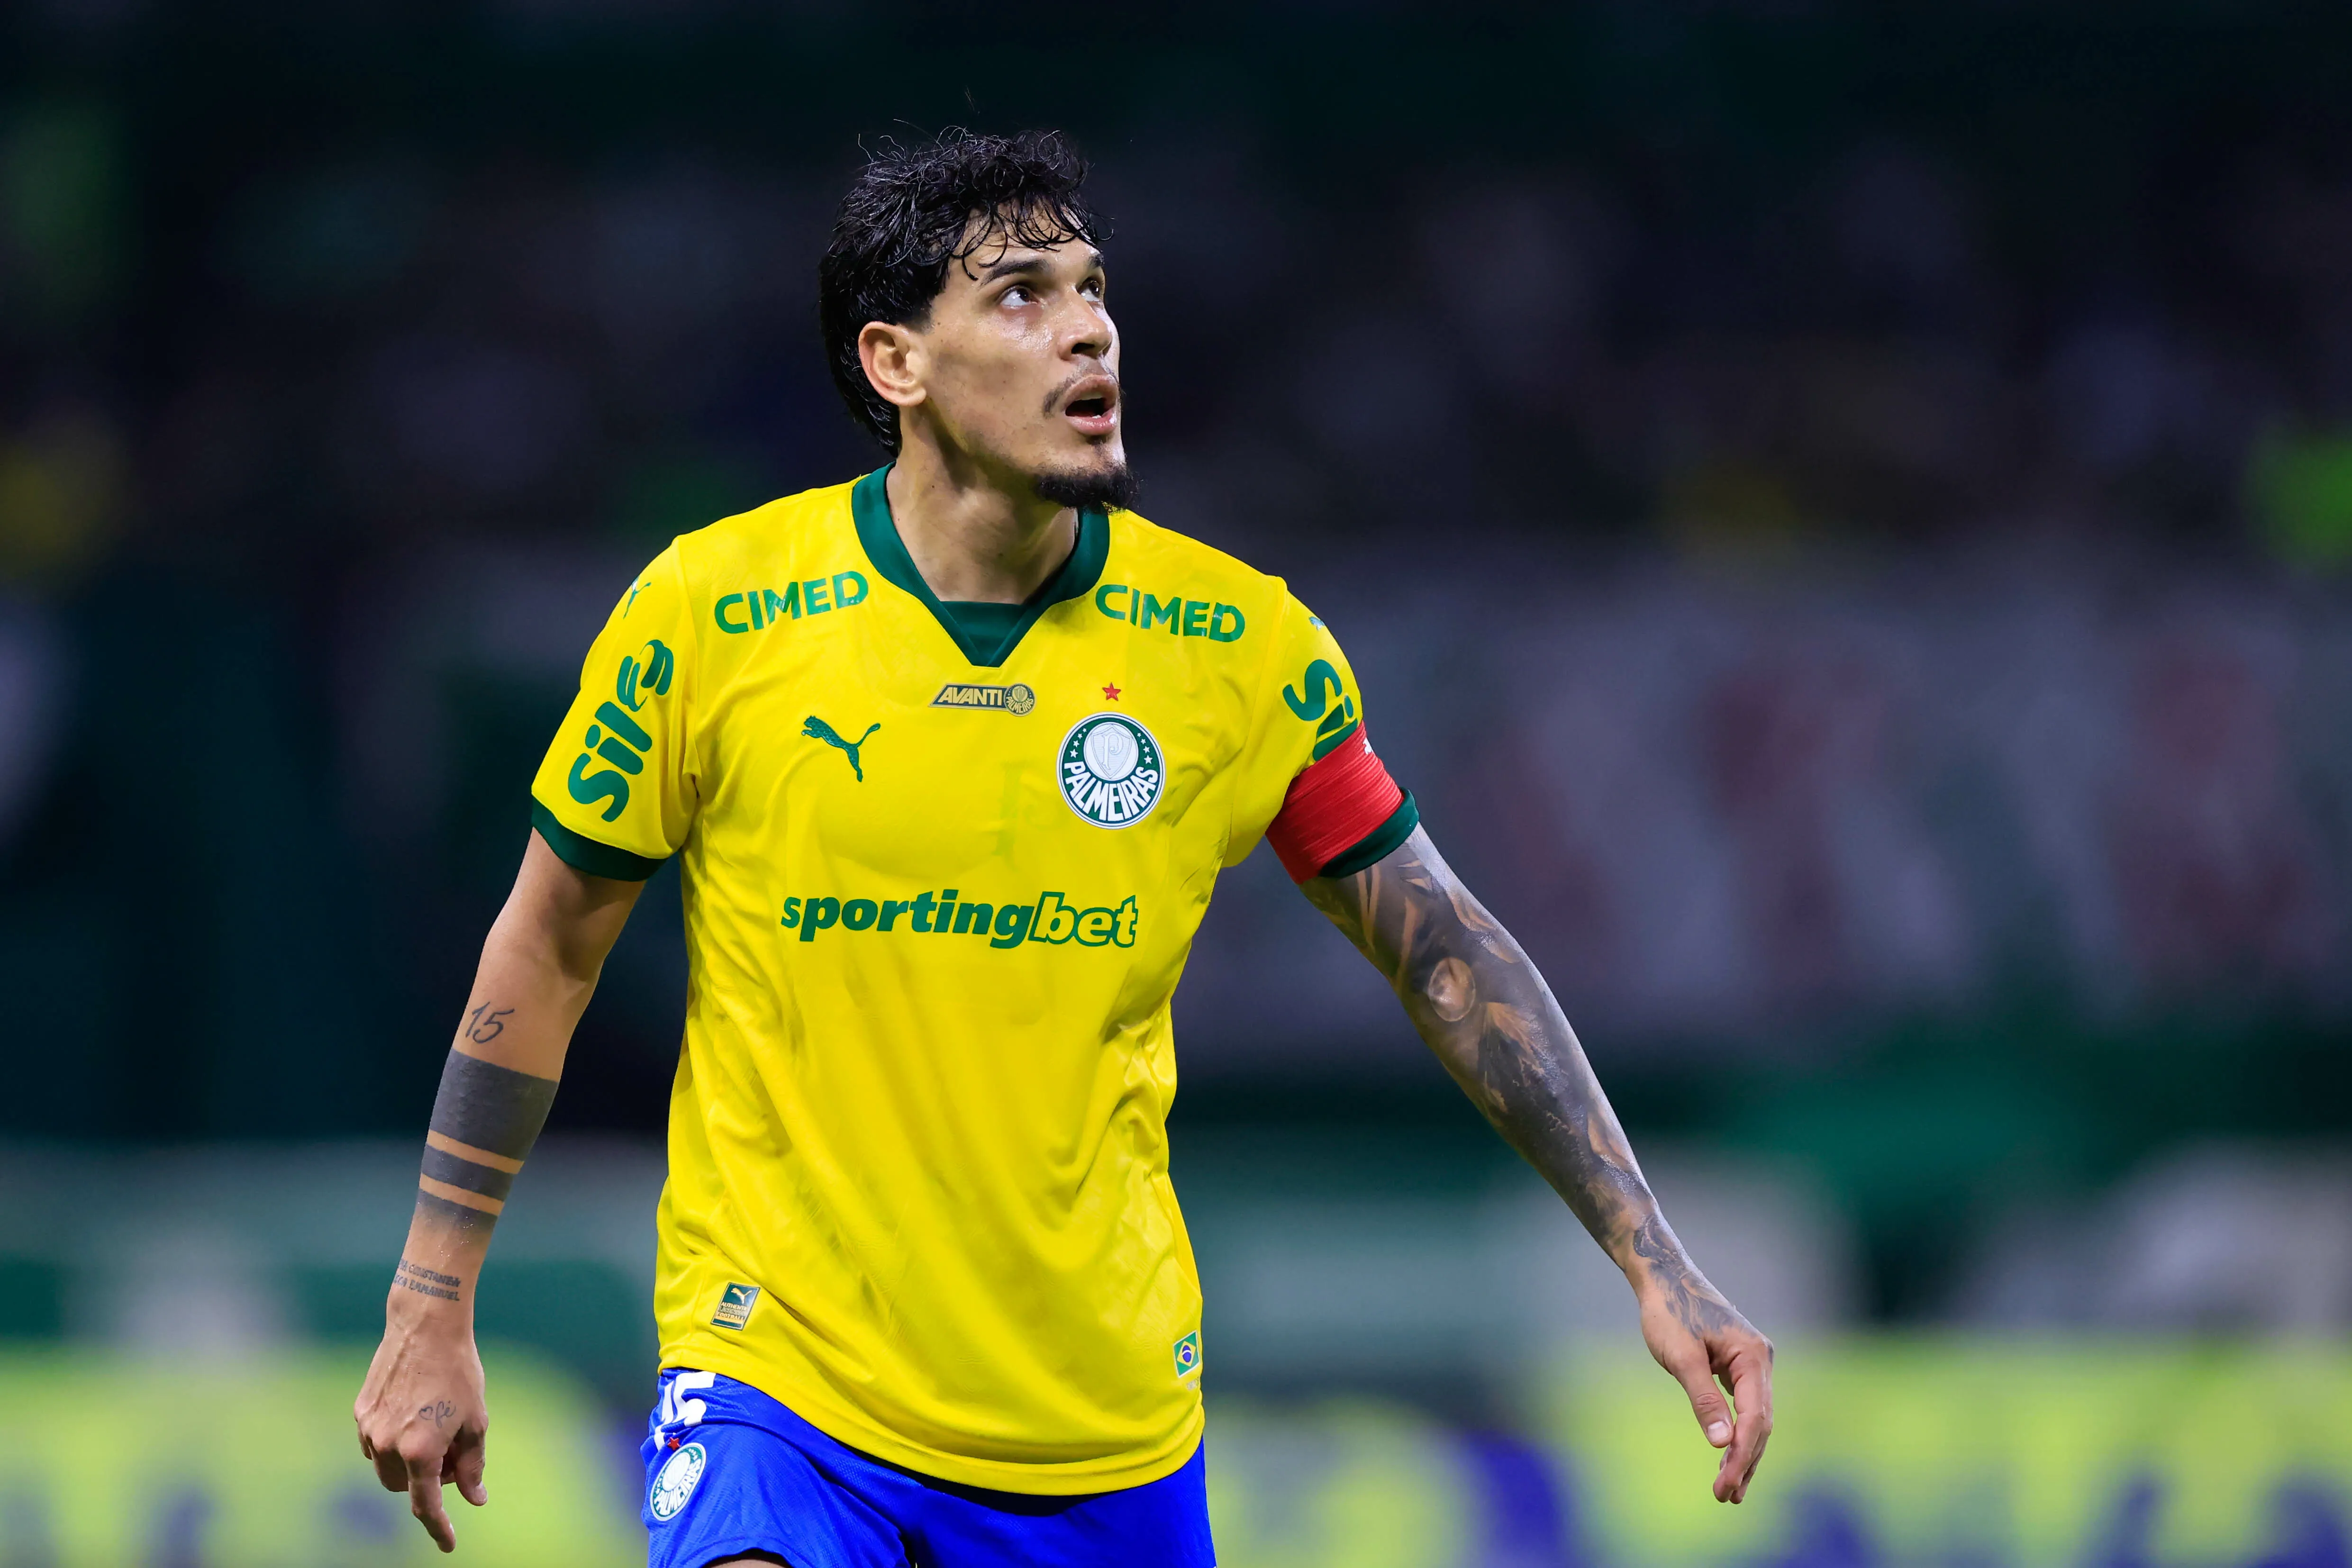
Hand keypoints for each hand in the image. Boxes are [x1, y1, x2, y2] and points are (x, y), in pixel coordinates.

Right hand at [353, 1293, 489, 1552]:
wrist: (426, 1325)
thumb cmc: (458, 1371)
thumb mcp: (476, 1421)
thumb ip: (473, 1465)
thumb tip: (475, 1498)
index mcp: (420, 1450)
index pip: (425, 1504)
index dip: (438, 1527)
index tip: (448, 1544)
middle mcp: (388, 1444)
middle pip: (404, 1487)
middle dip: (427, 1480)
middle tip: (453, 1454)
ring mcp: (369, 1428)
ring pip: (385, 1468)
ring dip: (409, 1462)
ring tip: (437, 1427)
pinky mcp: (360, 1411)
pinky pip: (375, 1443)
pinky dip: (394, 1441)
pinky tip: (416, 1413)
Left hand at [1635, 1269, 1773, 1503]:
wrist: (1664, 1278)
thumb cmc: (1669, 1312)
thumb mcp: (1681, 1358)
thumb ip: (1703, 1400)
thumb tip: (1722, 1443)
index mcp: (1752, 1357)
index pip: (1755, 1419)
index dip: (1741, 1456)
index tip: (1724, 1486)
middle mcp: (1760, 1361)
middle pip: (1760, 1423)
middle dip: (1744, 1462)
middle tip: (1726, 1497)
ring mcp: (1752, 1363)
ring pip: (1755, 1419)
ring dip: (1744, 1454)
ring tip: (1731, 1491)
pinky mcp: (1740, 1366)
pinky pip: (1745, 1407)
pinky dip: (1738, 1434)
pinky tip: (1729, 1457)